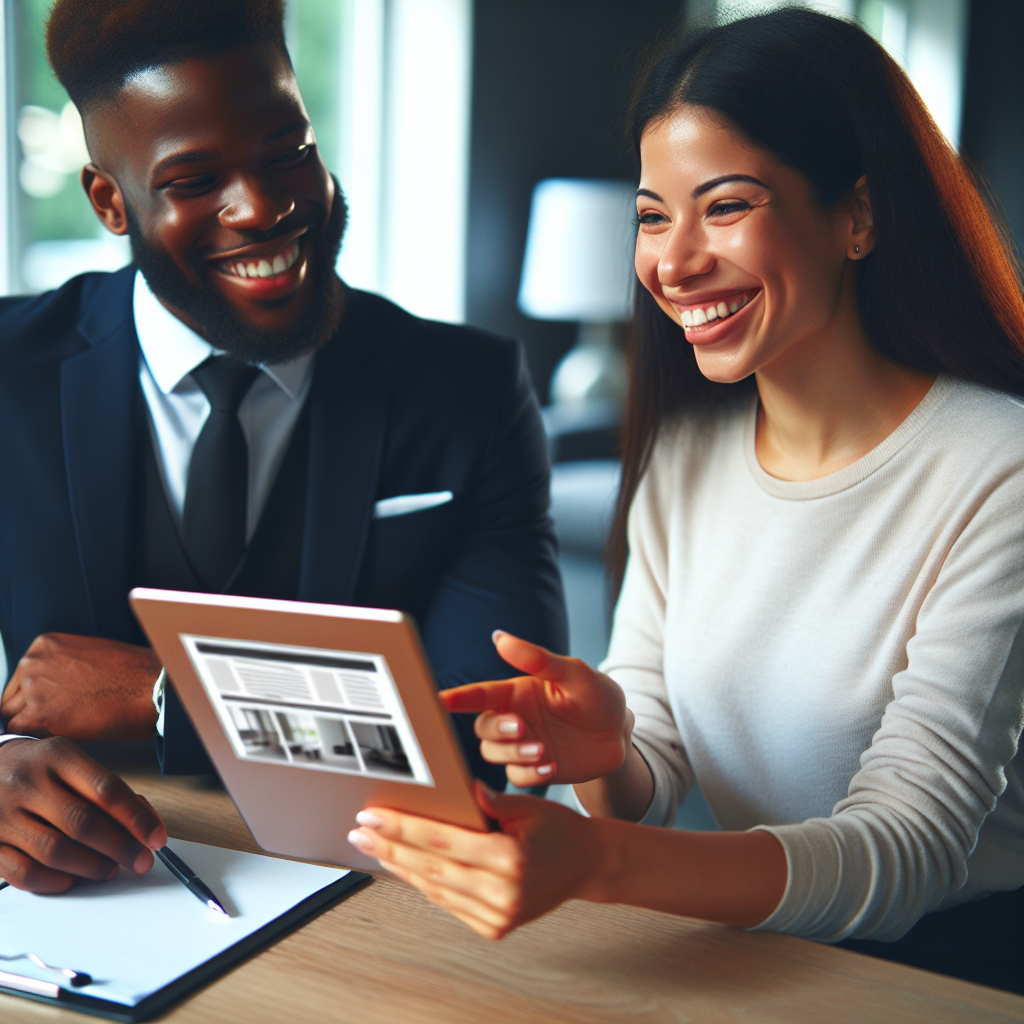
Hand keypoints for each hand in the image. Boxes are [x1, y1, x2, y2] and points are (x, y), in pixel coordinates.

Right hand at [0, 737, 167, 892]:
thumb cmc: (39, 768)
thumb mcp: (73, 763)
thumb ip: (108, 791)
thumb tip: (145, 825)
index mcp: (57, 756)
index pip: (106, 789)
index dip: (136, 818)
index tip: (156, 838)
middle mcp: (28, 782)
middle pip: (82, 823)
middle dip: (120, 847)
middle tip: (141, 861)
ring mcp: (3, 814)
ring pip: (54, 851)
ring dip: (91, 867)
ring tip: (110, 869)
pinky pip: (23, 872)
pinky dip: (54, 882)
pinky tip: (72, 879)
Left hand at [1, 633, 160, 740]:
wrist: (151, 687)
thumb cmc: (133, 673)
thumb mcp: (90, 655)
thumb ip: (63, 667)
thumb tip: (54, 688)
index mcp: (45, 645)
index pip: (19, 679)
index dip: (32, 698)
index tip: (45, 707)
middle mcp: (33, 662)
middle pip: (11, 698)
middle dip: (27, 712)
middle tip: (52, 723)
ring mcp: (34, 687)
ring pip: (12, 717)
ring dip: (31, 727)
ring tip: (58, 731)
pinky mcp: (40, 714)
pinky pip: (19, 733)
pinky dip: (34, 738)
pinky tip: (58, 737)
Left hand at [347, 783, 604, 938]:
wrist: (586, 864)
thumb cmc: (559, 831)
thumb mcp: (527, 805)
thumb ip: (489, 801)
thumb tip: (456, 789)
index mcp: (511, 858)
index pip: (442, 841)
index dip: (403, 827)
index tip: (375, 816)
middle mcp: (503, 892)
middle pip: (431, 867)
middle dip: (390, 846)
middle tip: (361, 831)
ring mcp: (498, 914)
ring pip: (436, 889)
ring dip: (401, 867)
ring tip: (376, 846)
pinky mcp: (495, 926)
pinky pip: (449, 903)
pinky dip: (426, 884)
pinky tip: (406, 867)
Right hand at [441, 632, 631, 786]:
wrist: (620, 733)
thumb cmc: (597, 695)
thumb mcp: (573, 673)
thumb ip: (537, 659)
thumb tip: (499, 637)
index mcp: (517, 692)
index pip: (479, 695)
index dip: (456, 698)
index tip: (437, 701)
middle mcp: (514, 718)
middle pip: (483, 729)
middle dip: (497, 730)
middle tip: (522, 727)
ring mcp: (522, 746)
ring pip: (495, 755)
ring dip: (513, 753)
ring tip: (544, 750)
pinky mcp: (535, 769)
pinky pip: (517, 777)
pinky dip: (530, 773)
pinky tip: (551, 764)